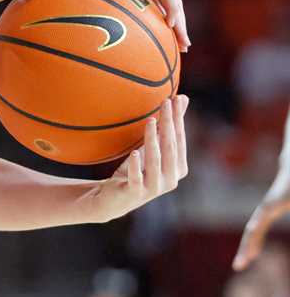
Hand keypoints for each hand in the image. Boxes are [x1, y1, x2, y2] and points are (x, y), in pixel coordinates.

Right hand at [89, 0, 189, 50]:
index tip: (163, 41)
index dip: (160, 21)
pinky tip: (172, 25)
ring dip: (180, 23)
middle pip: (168, 4)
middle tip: (181, 47)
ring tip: (183, 43)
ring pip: (173, 1)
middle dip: (177, 27)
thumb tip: (75, 29)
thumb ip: (89, 8)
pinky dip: (172, 10)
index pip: (154, 3)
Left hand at [94, 96, 188, 221]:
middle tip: (166, 102)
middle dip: (169, 124)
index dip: (178, 119)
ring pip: (155, 160)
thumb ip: (167, 128)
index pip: (179, 139)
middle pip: (170, 147)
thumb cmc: (137, 169)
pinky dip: (136, 165)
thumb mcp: (152, 147)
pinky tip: (135, 153)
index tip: (176, 98)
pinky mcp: (136, 192)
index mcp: (178, 168)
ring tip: (150, 121)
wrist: (114, 198)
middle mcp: (171, 179)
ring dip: (152, 140)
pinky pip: (137, 177)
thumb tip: (183, 98)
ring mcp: (154, 187)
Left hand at [234, 175, 289, 270]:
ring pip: (255, 227)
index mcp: (268, 213)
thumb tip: (280, 227)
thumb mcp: (288, 207)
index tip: (246, 260)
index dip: (251, 247)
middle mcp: (264, 210)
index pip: (256, 233)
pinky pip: (264, 213)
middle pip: (252, 234)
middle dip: (245, 250)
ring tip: (245, 258)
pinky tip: (252, 228)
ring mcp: (267, 205)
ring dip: (249, 243)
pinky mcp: (273, 200)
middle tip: (238, 267)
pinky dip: (259, 221)